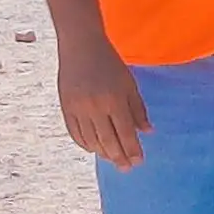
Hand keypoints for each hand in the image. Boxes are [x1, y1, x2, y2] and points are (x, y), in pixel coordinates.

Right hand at [57, 40, 151, 168]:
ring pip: (91, 140)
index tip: (138, 161)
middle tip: (126, 168)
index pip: (125, 133)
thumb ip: (138, 109)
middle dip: (119, 157)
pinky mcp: (65, 107)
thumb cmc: (109, 63)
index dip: (133, 150)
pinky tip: (94, 148)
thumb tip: (147, 132)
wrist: (80, 46)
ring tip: (112, 159)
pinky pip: (75, 133)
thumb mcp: (129, 83)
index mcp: (114, 99)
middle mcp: (95, 106)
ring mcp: (78, 108)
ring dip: (103, 153)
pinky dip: (85, 144)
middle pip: (108, 141)